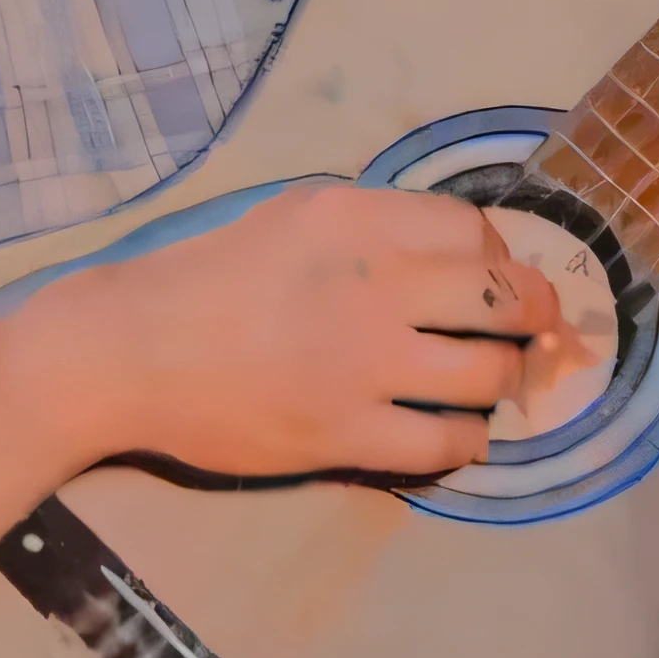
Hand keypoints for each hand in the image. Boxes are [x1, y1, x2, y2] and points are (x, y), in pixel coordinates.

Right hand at [20, 181, 566, 478]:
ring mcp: (364, 363)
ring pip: (487, 374)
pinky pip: (445, 441)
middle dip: (532, 317)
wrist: (125, 352)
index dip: (500, 257)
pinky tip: (460, 436)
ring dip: (504, 381)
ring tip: (493, 386)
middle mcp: (373, 284)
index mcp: (355, 220)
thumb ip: (369, 227)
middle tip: (532, 333)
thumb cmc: (200, 279)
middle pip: (502, 298)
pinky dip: (467, 440)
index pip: (474, 231)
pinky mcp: (346, 432)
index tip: (493, 278)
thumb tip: (451, 251)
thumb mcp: (288, 216)